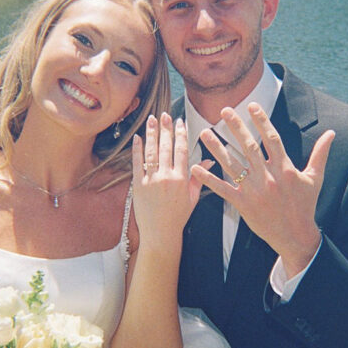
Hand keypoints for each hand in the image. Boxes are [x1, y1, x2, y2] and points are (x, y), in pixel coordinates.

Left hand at [132, 114, 202, 252]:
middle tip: (165, 115)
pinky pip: (137, 164)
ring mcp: (151, 180)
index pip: (181, 150)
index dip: (180, 134)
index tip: (180, 122)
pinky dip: (137, 150)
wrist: (160, 233)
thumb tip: (209, 161)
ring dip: (151, 134)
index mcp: (181, 179)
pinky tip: (137, 138)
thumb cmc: (178, 217)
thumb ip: (199, 177)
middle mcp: (166, 177)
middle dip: (166, 129)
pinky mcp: (138, 185)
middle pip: (166, 147)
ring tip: (151, 119)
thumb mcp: (192, 197)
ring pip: (152, 152)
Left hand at [191, 102, 333, 276]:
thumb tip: (331, 133)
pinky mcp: (243, 204)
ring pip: (232, 165)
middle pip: (249, 147)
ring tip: (204, 132)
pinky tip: (195, 168)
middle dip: (236, 127)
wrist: (295, 236)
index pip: (272, 139)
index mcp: (285, 169)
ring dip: (216, 148)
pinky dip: (208, 179)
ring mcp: (254, 191)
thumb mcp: (315, 178)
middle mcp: (268, 177)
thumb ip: (320, 154)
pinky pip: (223, 189)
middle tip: (224, 110)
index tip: (251, 106)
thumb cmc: (305, 206)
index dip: (261, 121)